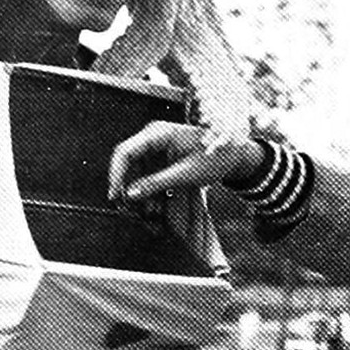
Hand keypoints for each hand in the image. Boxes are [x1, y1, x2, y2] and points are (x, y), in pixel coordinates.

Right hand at [108, 122, 263, 202]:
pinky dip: (151, 193)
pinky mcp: (160, 158)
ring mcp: (155, 148)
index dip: (116, 175)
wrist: (233, 154)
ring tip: (153, 215)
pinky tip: (158, 209)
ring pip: (136, 173)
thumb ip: (155, 184)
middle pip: (127, 164)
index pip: (124, 152)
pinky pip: (147, 176)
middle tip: (132, 211)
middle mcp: (152, 137)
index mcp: (157, 134)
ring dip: (141, 194)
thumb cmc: (214, 158)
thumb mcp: (185, 175)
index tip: (115, 197)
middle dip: (129, 189)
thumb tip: (129, 195)